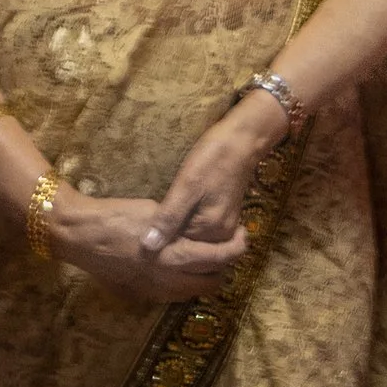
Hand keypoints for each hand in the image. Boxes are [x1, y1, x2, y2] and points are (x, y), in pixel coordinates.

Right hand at [45, 188, 250, 305]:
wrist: (80, 235)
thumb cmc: (117, 215)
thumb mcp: (154, 211)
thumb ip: (179, 225)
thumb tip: (196, 228)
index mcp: (174, 255)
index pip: (219, 258)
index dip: (236, 248)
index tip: (243, 236)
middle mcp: (167, 280)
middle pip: (211, 283)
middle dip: (222, 268)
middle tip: (223, 250)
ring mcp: (152, 292)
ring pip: (191, 293)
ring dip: (202, 279)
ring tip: (202, 260)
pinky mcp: (138, 296)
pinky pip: (169, 296)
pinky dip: (180, 285)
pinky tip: (174, 269)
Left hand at [140, 91, 290, 260]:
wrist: (242, 139)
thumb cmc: (213, 158)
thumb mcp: (186, 186)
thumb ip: (169, 218)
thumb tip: (148, 247)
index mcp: (211, 232)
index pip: (176, 246)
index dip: (158, 235)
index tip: (143, 222)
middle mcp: (221, 235)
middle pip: (187, 242)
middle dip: (168, 231)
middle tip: (155, 211)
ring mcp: (225, 225)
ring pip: (193, 234)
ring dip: (177, 225)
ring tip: (163, 208)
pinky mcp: (224, 214)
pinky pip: (201, 226)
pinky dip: (187, 219)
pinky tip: (178, 205)